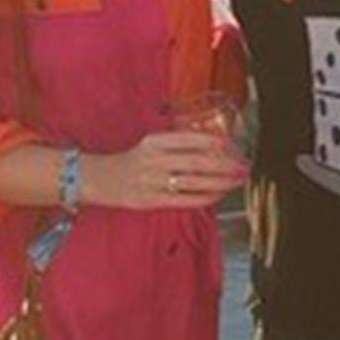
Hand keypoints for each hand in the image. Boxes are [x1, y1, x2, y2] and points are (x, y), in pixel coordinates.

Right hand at [82, 131, 246, 210]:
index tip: (231, 146)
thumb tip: (214, 146)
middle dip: (225, 165)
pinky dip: (205, 197)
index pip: (189, 139)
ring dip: (220, 182)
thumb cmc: (131, 161)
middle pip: (197, 161)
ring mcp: (152, 181)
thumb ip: (177, 144)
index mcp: (154, 141)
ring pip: (194, 181)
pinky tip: (218, 195)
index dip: (214, 142)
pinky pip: (185, 199)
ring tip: (236, 181)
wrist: (97, 178)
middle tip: (242, 166)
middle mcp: (153, 159)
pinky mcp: (151, 200)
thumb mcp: (150, 145)